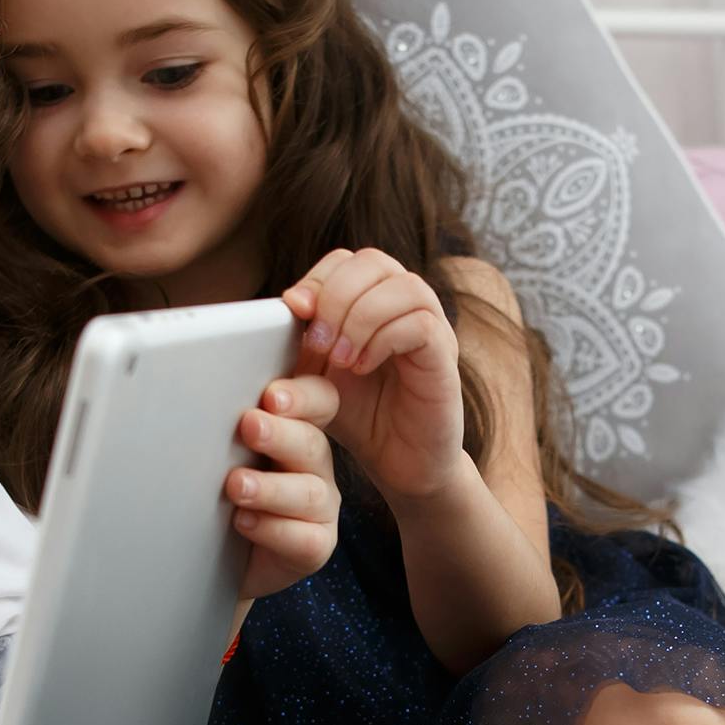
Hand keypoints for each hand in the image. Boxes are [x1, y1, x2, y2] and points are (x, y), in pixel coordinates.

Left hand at [229, 373, 341, 597]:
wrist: (212, 558)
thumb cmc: (217, 496)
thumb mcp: (219, 454)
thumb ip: (222, 426)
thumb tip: (190, 392)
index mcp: (296, 430)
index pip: (319, 401)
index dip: (303, 396)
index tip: (271, 396)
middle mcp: (313, 465)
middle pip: (312, 443)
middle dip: (280, 434)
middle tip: (249, 426)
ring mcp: (320, 506)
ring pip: (308, 492)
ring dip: (270, 487)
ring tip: (236, 485)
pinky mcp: (316, 545)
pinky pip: (306, 538)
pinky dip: (273, 529)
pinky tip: (244, 522)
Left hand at [284, 248, 470, 501]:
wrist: (399, 464)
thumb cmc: (360, 416)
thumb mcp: (316, 375)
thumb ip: (301, 342)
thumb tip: (279, 310)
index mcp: (374, 300)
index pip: (347, 260)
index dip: (318, 278)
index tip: (295, 311)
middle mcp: (406, 305)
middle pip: (373, 262)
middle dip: (336, 296)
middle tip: (316, 343)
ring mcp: (431, 327)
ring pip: (403, 287)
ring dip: (360, 318)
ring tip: (339, 359)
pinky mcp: (445, 356)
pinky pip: (420, 324)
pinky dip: (383, 340)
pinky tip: (361, 368)